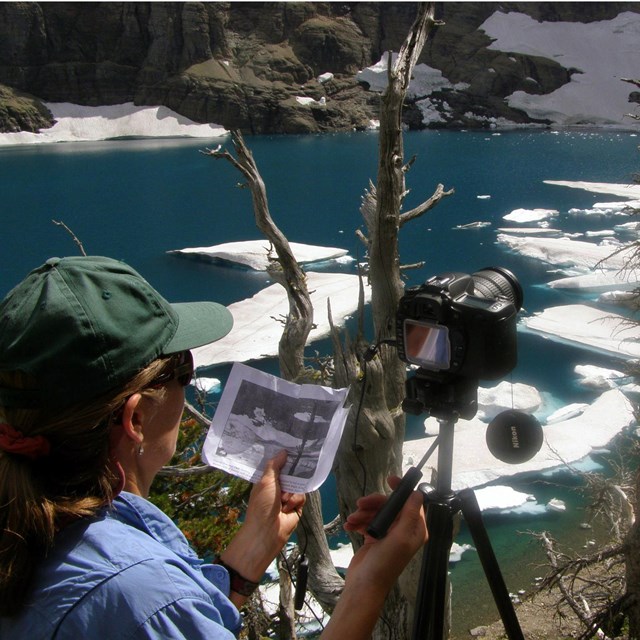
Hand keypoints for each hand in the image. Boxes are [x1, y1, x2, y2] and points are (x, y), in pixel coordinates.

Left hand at [220, 451, 304, 585]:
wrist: (267, 531)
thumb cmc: (262, 504)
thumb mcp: (265, 481)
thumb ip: (274, 465)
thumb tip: (283, 451)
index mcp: (267, 481)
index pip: (277, 466)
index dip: (283, 459)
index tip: (292, 448)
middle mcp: (278, 487)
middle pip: (290, 474)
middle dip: (292, 474)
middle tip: (296, 469)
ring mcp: (287, 497)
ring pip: (298, 485)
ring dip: (291, 492)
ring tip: (283, 500)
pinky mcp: (296, 506)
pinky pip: (302, 496)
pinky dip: (295, 500)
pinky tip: (288, 507)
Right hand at [343, 477, 426, 588]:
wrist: (364, 585)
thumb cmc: (384, 563)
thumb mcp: (399, 537)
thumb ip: (409, 514)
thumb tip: (418, 494)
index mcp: (414, 530)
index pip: (411, 502)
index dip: (401, 490)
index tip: (389, 479)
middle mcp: (403, 530)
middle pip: (390, 505)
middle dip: (375, 503)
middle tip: (361, 503)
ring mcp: (388, 534)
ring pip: (377, 512)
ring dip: (363, 513)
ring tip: (353, 519)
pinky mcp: (375, 537)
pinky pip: (367, 521)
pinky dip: (358, 521)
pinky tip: (349, 525)